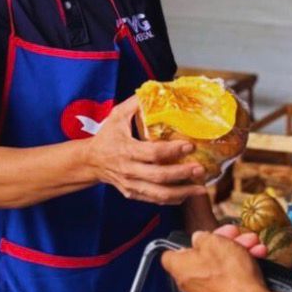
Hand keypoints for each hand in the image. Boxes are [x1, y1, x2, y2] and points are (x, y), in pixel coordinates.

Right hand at [85, 96, 208, 204]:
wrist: (91, 161)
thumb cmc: (107, 136)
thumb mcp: (117, 115)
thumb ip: (136, 104)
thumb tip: (157, 91)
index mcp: (125, 150)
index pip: (152, 153)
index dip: (172, 150)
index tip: (190, 146)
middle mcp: (129, 170)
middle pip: (159, 176)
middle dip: (182, 174)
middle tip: (201, 168)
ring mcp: (131, 185)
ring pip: (159, 194)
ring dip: (182, 192)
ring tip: (201, 188)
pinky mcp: (133, 194)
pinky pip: (155, 200)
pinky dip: (173, 199)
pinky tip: (188, 194)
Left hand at [161, 229, 267, 291]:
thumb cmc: (228, 274)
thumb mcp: (212, 241)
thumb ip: (201, 237)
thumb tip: (199, 238)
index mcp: (179, 267)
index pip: (169, 255)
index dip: (183, 243)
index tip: (197, 236)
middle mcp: (191, 282)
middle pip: (202, 255)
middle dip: (221, 241)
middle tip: (233, 234)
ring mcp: (209, 291)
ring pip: (220, 263)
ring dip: (236, 250)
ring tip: (251, 243)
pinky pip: (231, 276)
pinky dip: (243, 264)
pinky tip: (257, 255)